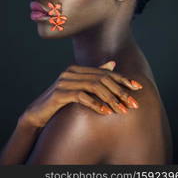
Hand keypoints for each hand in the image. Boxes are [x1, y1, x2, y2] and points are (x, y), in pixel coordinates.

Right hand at [19, 61, 142, 127]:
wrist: (38, 113)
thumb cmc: (61, 102)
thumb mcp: (79, 88)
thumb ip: (94, 76)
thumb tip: (113, 63)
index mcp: (77, 69)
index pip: (105, 73)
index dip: (123, 79)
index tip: (137, 87)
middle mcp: (71, 72)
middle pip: (102, 79)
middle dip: (120, 91)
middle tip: (133, 104)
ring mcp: (64, 81)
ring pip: (94, 86)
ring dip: (111, 99)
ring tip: (122, 110)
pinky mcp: (59, 93)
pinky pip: (81, 96)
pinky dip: (95, 103)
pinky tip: (105, 112)